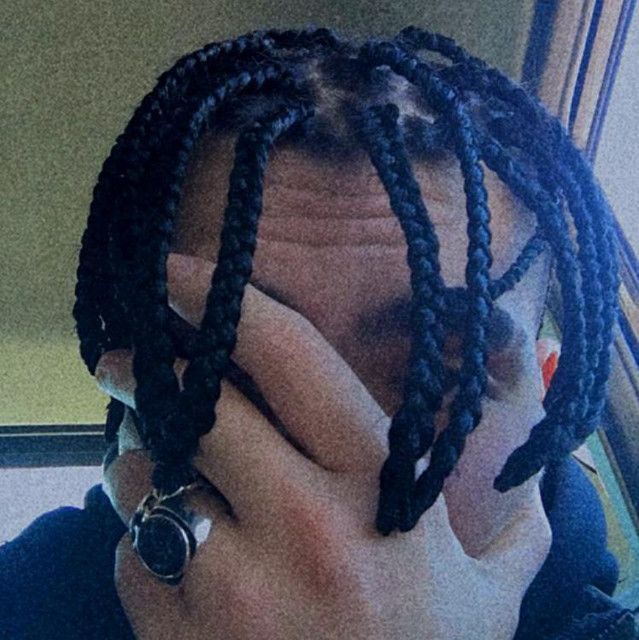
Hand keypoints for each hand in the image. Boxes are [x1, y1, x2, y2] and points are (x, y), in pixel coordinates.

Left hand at [99, 253, 551, 639]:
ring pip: (144, 474)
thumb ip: (520, 522)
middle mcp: (299, 525)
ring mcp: (228, 586)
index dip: (225, 302)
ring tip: (169, 473)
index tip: (173, 274)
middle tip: (128, 356)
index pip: (291, 359)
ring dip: (146, 461)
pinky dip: (145, 541)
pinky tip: (181, 561)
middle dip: (148, 367)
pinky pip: (132, 554)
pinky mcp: (172, 637)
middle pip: (197, 403)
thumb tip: (541, 464)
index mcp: (374, 491)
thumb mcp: (490, 593)